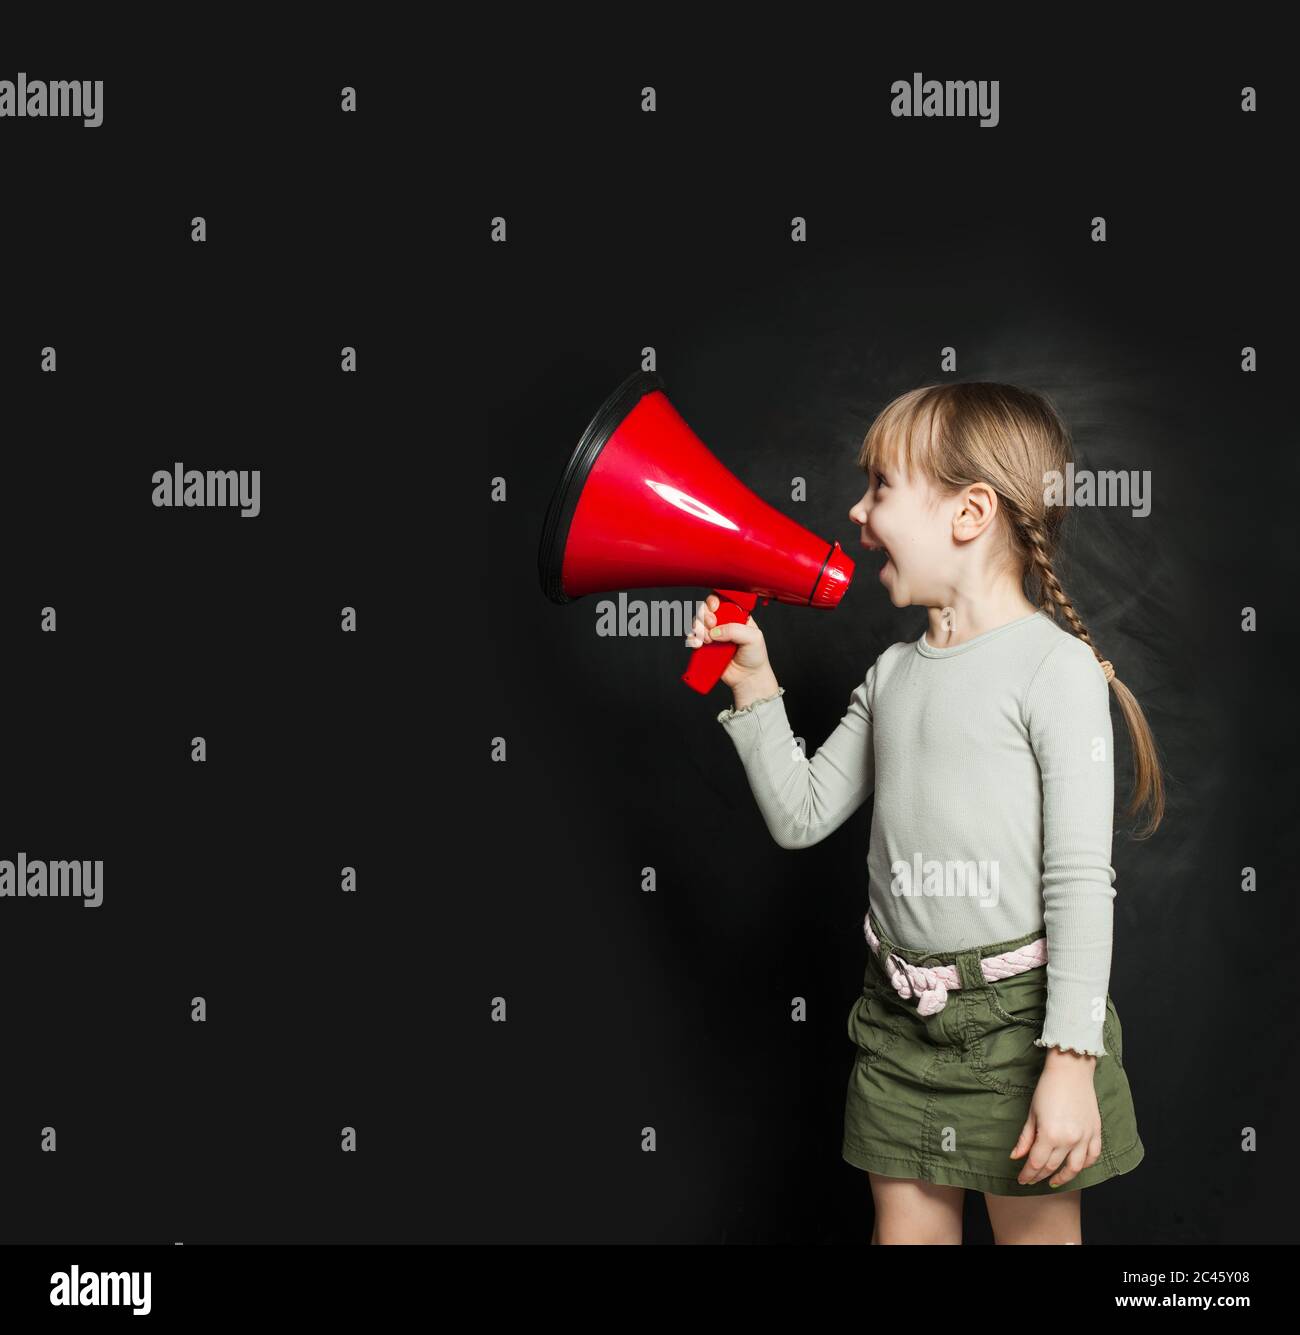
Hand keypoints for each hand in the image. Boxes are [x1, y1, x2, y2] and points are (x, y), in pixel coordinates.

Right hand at [685, 594, 773, 693]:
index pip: (721, 601)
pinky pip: (693, 639)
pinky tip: (699, 644)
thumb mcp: (753, 638)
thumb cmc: (755, 656)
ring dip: (698, 628)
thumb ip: (735, 630)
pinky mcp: (706, 647)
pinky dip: (693, 640)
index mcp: (736, 616)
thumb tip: (716, 631)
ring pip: (697, 623)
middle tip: (712, 625)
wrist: (748, 678)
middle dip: (705, 616)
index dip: (714, 601)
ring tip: (708, 640)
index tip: (714, 608)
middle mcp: (723, 623)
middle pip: (705, 610)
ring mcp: (713, 635)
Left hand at [1008, 1052, 1101, 1187]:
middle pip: (1053, 1166)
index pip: (1037, 1163)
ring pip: (1075, 1168)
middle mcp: (1069, 1140)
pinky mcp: (1095, 1132)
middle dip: (1040, 1176)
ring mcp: (1085, 1137)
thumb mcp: (1032, 1113)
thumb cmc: (1048, 1088)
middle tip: (1032, 1180)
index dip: (1028, 1174)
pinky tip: (1076, 1167)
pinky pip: (1093, 1156)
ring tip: (1054, 1181)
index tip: (1022, 1180)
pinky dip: (1085, 1165)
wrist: (1071, 1071)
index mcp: (1050, 1135)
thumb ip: (1025, 1138)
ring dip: (1063, 1177)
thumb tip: (1016, 1157)